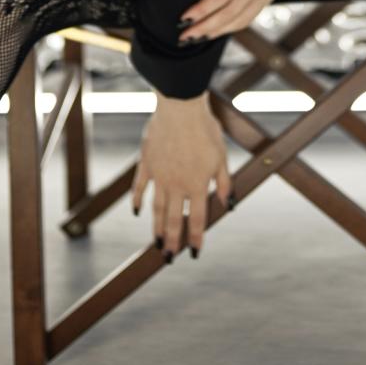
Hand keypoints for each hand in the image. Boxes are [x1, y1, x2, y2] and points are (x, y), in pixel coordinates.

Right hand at [132, 97, 231, 255]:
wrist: (180, 107)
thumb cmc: (205, 129)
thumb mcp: (221, 156)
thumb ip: (224, 182)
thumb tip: (228, 204)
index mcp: (197, 185)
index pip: (198, 219)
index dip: (197, 238)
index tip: (195, 253)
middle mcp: (177, 185)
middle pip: (174, 220)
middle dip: (173, 241)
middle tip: (170, 257)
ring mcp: (159, 176)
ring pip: (157, 209)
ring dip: (157, 227)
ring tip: (157, 242)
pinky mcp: (147, 164)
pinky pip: (139, 187)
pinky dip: (137, 201)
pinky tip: (136, 212)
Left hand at [178, 0, 276, 42]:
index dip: (202, 9)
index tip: (183, 19)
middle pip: (228, 13)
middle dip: (205, 27)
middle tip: (185, 37)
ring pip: (238, 21)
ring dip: (215, 32)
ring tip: (195, 37)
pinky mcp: (266, 1)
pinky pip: (246, 20)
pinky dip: (229, 28)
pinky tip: (213, 31)